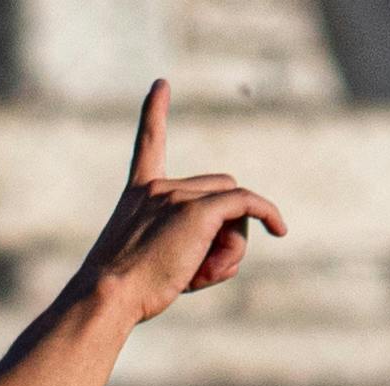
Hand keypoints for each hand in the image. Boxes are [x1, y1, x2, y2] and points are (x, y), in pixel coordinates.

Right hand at [72, 82, 284, 324]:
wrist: (108, 297)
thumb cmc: (124, 293)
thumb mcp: (147, 261)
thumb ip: (186, 245)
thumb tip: (233, 245)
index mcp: (137, 194)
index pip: (148, 146)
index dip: (154, 114)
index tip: (160, 85)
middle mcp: (158, 187)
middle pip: (217, 190)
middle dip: (224, 226)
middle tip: (203, 267)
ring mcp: (179, 196)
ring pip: (233, 207)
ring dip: (231, 242)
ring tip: (201, 275)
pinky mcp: (199, 211)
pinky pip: (248, 205)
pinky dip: (269, 214)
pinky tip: (282, 230)